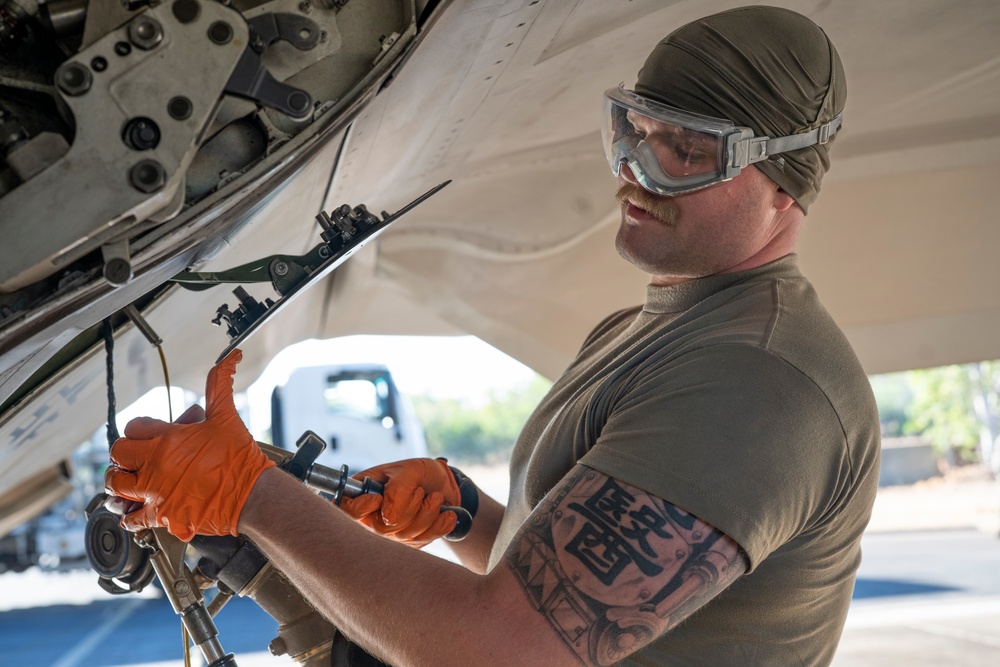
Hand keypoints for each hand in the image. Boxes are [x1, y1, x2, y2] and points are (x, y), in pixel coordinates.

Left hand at [104, 349, 274, 541]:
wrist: (251, 495)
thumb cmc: (240, 458)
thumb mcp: (227, 417)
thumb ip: (220, 386)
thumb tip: (229, 359)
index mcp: (168, 439)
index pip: (133, 427)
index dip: (139, 429)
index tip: (146, 434)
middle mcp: (155, 465)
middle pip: (118, 454)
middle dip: (124, 455)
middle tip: (135, 458)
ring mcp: (155, 492)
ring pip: (115, 486)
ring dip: (120, 483)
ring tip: (130, 483)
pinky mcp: (161, 516)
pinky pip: (131, 518)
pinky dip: (130, 516)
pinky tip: (137, 510)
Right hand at [339, 458, 459, 547]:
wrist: (443, 484)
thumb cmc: (420, 473)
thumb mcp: (408, 470)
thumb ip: (397, 489)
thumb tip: (388, 515)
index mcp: (364, 495)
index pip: (349, 511)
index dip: (362, 508)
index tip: (378, 499)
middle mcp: (374, 518)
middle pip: (383, 527)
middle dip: (410, 507)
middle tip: (419, 491)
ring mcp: (392, 534)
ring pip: (406, 535)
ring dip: (428, 511)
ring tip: (434, 497)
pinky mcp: (411, 543)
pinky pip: (425, 540)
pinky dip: (440, 523)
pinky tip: (446, 513)